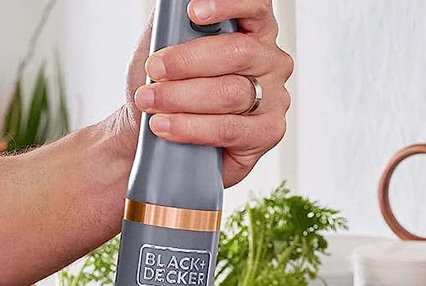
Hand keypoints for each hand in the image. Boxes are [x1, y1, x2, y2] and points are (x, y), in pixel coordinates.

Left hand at [123, 0, 292, 186]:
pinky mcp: (268, 132)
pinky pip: (229, 129)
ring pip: (232, 93)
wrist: (158, 130)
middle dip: (188, 62)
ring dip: (182, 97)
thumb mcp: (166, 46)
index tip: (193, 12)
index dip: (228, 5)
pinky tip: (167, 125)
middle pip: (238, 52)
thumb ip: (175, 24)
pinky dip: (192, 127)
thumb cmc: (169, 84)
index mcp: (255, 31)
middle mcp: (270, 61)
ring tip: (151, 101)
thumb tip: (172, 9)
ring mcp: (275, 97)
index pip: (256, 6)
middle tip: (154, 70)